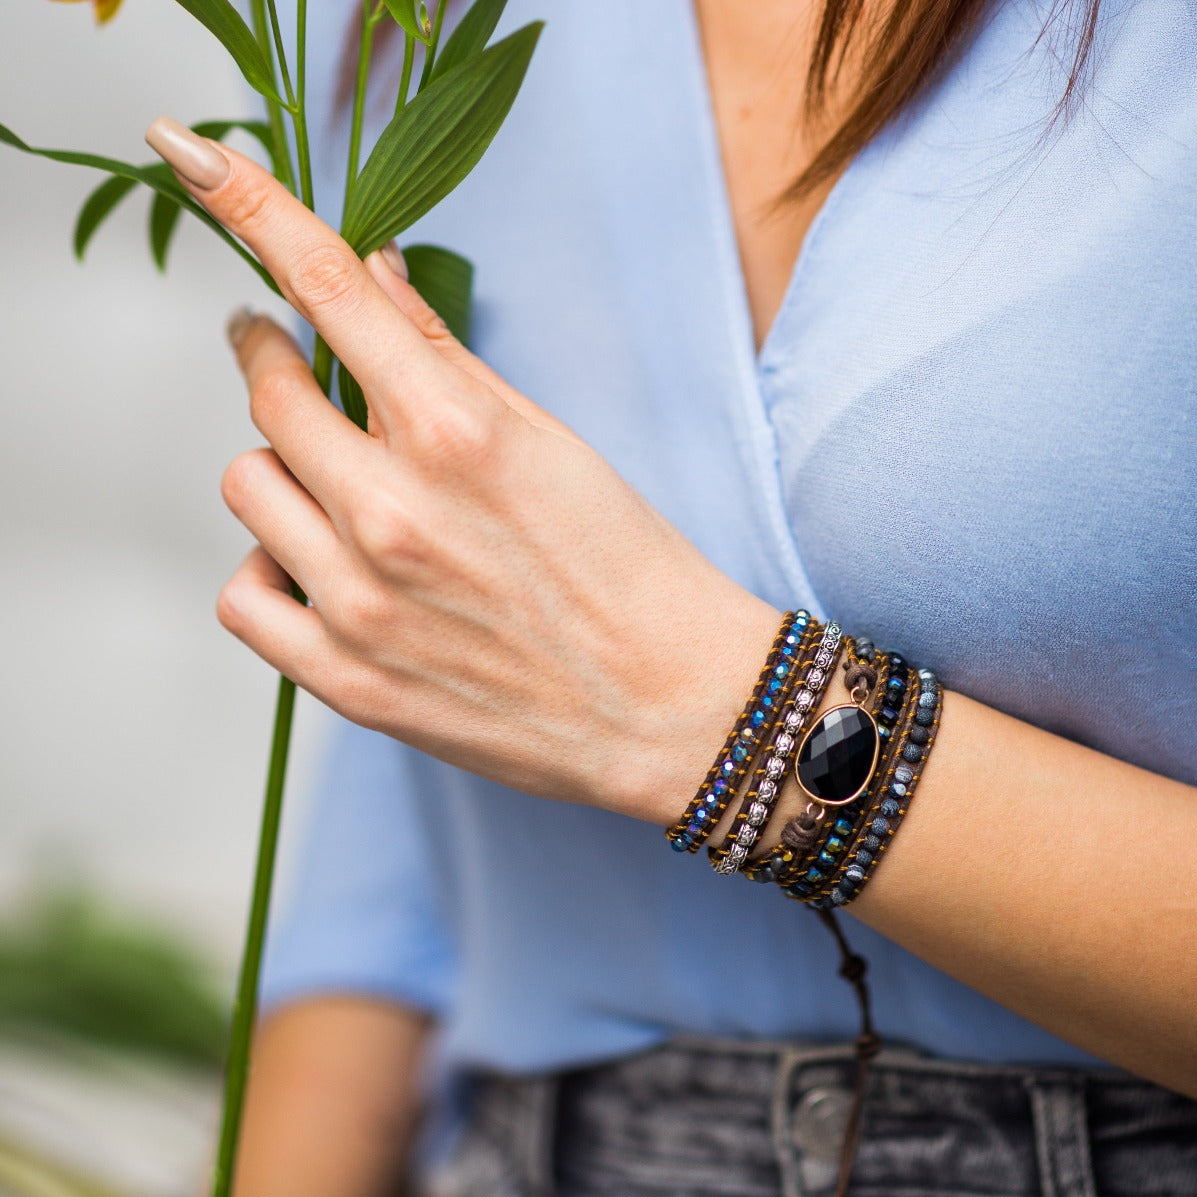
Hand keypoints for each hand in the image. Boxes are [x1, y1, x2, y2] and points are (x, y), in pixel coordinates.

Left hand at [143, 118, 779, 822]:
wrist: (669, 708)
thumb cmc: (630, 572)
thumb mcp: (552, 443)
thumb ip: (446, 356)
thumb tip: (368, 275)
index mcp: (458, 432)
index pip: (326, 288)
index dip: (255, 212)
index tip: (203, 167)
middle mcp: (394, 511)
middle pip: (268, 393)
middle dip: (273, 361)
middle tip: (291, 363)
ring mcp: (361, 601)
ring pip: (247, 486)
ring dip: (282, 474)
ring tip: (337, 495)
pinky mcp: (347, 679)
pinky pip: (242, 599)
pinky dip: (268, 574)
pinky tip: (316, 571)